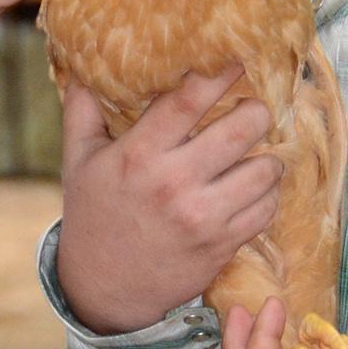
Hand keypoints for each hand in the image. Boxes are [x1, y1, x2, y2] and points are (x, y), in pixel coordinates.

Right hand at [54, 68, 281, 334]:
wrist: (104, 288)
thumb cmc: (94, 215)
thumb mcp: (79, 162)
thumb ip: (82, 113)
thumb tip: (80, 68)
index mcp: (138, 155)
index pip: (189, 101)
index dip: (220, 74)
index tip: (236, 59)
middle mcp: (174, 183)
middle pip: (240, 130)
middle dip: (257, 111)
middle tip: (254, 108)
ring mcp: (202, 217)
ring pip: (263, 170)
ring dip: (267, 156)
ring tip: (258, 151)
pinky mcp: (222, 245)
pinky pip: (266, 209)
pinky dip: (268, 194)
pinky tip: (255, 187)